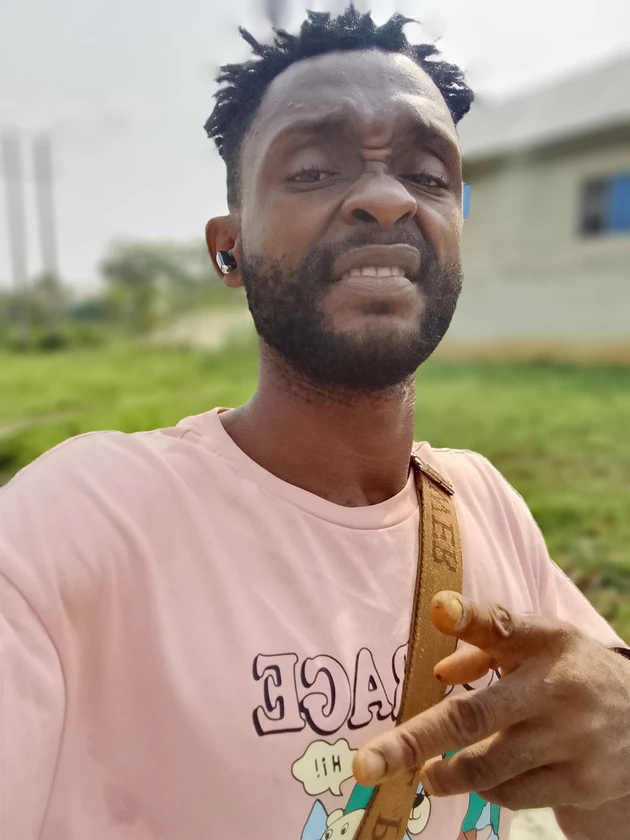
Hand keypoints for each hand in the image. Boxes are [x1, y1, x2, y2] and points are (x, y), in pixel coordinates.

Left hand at [353, 592, 629, 813]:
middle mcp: (558, 689)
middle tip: (366, 764)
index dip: (470, 615)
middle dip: (413, 741)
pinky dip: (486, 788)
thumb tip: (438, 668)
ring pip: (487, 768)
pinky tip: (483, 775)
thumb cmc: (566, 670)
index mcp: (546, 642)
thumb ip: (486, 642)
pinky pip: (512, 795)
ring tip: (426, 774)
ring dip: (444, 773)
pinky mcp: (580, 783)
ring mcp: (571, 741)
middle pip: (473, 716)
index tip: (439, 607)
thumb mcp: (536, 642)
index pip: (505, 623)